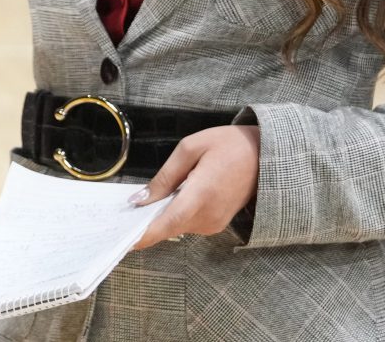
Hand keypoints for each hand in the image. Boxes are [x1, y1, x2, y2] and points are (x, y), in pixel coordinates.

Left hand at [129, 125, 261, 250]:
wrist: (265, 155)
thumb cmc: (228, 145)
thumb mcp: (190, 148)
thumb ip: (164, 177)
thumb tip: (140, 199)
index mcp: (201, 196)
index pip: (166, 224)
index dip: (142, 235)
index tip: (121, 239)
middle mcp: (208, 217)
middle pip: (167, 228)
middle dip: (144, 223)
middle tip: (120, 214)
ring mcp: (214, 224)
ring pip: (176, 227)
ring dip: (159, 218)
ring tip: (140, 202)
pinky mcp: (217, 224)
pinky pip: (187, 224)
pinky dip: (173, 215)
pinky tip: (165, 201)